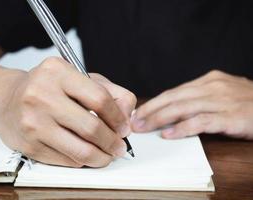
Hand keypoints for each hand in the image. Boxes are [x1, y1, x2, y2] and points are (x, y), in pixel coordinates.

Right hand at [0, 57, 135, 167]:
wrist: (8, 98)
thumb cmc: (48, 87)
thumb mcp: (80, 78)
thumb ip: (111, 92)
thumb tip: (127, 116)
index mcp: (58, 72)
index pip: (100, 98)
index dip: (118, 118)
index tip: (124, 128)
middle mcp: (41, 95)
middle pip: (92, 127)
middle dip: (113, 142)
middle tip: (119, 146)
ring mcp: (33, 122)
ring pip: (80, 150)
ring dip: (101, 157)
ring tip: (108, 154)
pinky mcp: (29, 144)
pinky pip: (66, 159)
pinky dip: (83, 160)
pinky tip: (87, 154)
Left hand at [132, 70, 252, 139]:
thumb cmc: (246, 103)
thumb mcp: (221, 95)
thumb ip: (198, 100)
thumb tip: (173, 113)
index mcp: (208, 81)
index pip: (173, 92)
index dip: (154, 103)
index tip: (139, 112)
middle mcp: (212, 87)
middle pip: (173, 98)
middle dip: (150, 110)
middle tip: (134, 121)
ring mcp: (221, 100)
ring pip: (182, 108)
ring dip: (159, 118)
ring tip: (143, 127)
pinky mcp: (231, 116)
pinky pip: (201, 122)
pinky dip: (182, 128)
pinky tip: (168, 134)